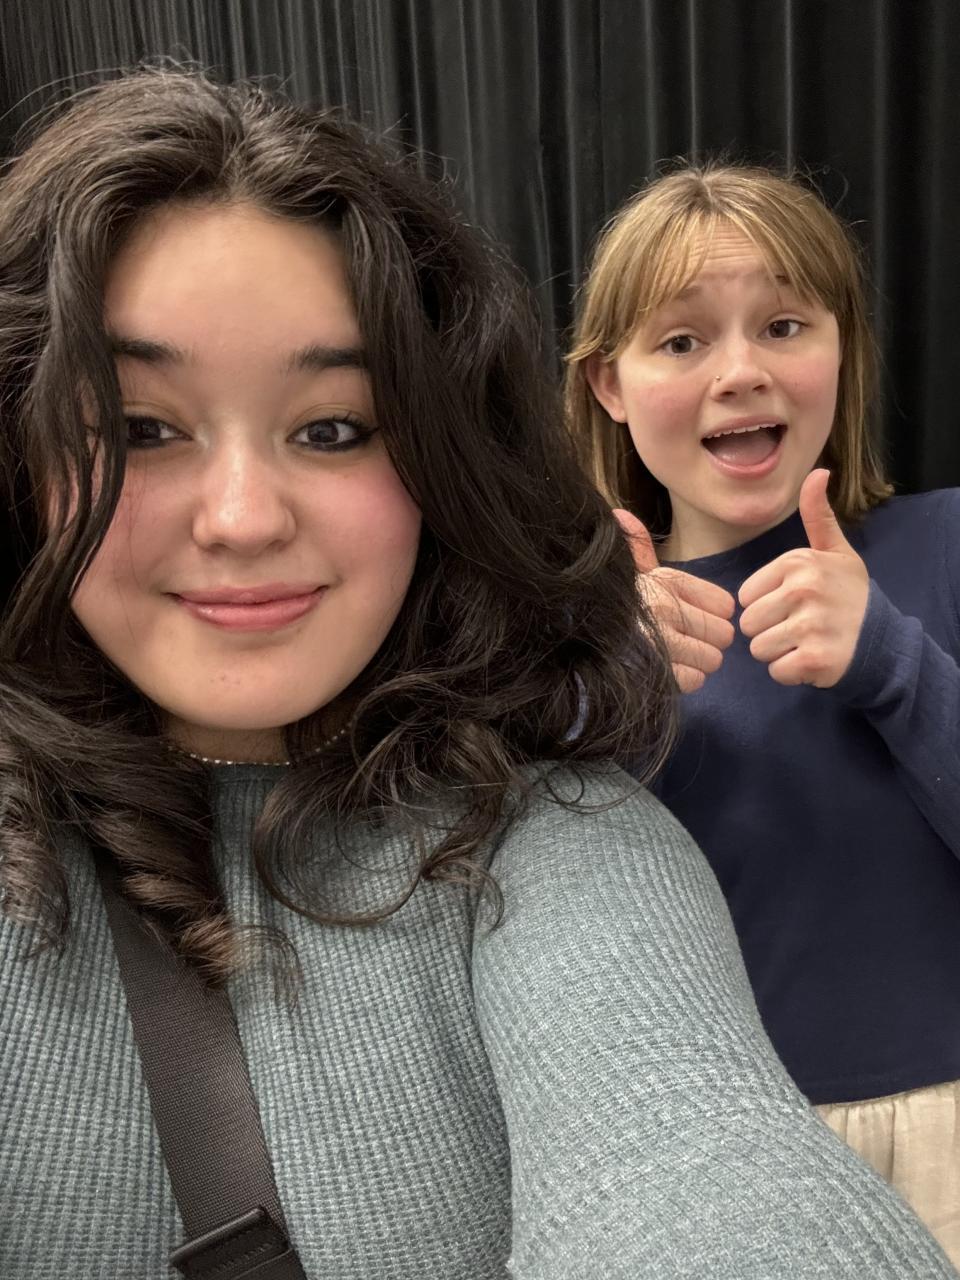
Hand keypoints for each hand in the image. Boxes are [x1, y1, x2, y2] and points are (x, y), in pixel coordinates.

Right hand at [615, 508, 735, 692]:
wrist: (576, 644)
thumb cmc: (611, 609)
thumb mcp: (624, 575)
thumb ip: (636, 549)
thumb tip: (621, 515)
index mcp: (665, 581)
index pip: (724, 604)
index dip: (713, 614)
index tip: (693, 617)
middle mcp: (665, 607)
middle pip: (723, 634)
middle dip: (709, 642)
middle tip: (686, 642)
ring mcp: (661, 641)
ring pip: (712, 659)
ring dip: (697, 663)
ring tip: (675, 657)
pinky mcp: (656, 671)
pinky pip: (695, 680)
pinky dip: (684, 679)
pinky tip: (667, 671)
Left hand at [738, 469, 868, 687]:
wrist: (883, 639)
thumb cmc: (850, 595)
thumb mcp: (836, 551)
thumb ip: (817, 516)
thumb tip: (818, 472)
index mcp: (798, 563)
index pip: (746, 596)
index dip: (766, 605)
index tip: (795, 605)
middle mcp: (803, 590)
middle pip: (748, 625)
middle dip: (768, 631)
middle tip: (799, 627)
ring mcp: (809, 625)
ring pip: (758, 649)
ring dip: (778, 653)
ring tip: (805, 642)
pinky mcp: (814, 658)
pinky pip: (776, 671)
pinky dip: (791, 672)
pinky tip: (812, 659)